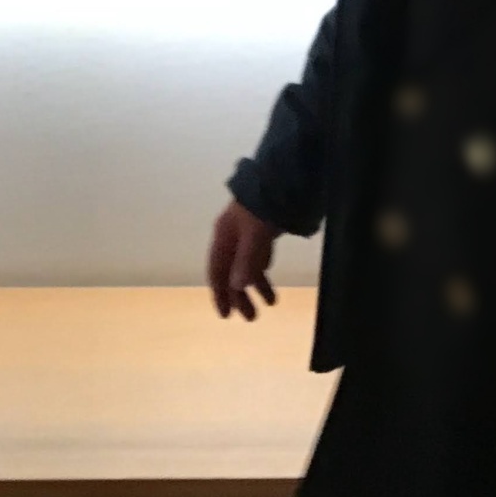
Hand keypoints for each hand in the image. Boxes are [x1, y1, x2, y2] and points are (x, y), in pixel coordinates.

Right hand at [207, 200, 279, 320]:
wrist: (279, 178)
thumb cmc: (262, 207)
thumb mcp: (255, 234)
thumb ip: (246, 260)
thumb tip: (237, 286)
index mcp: (223, 236)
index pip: (216, 270)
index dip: (220, 293)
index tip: (226, 315)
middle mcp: (231, 236)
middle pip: (231, 271)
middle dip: (240, 295)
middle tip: (251, 318)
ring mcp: (247, 232)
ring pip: (246, 265)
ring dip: (256, 285)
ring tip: (270, 303)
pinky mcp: (262, 229)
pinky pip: (258, 255)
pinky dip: (262, 269)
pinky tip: (268, 278)